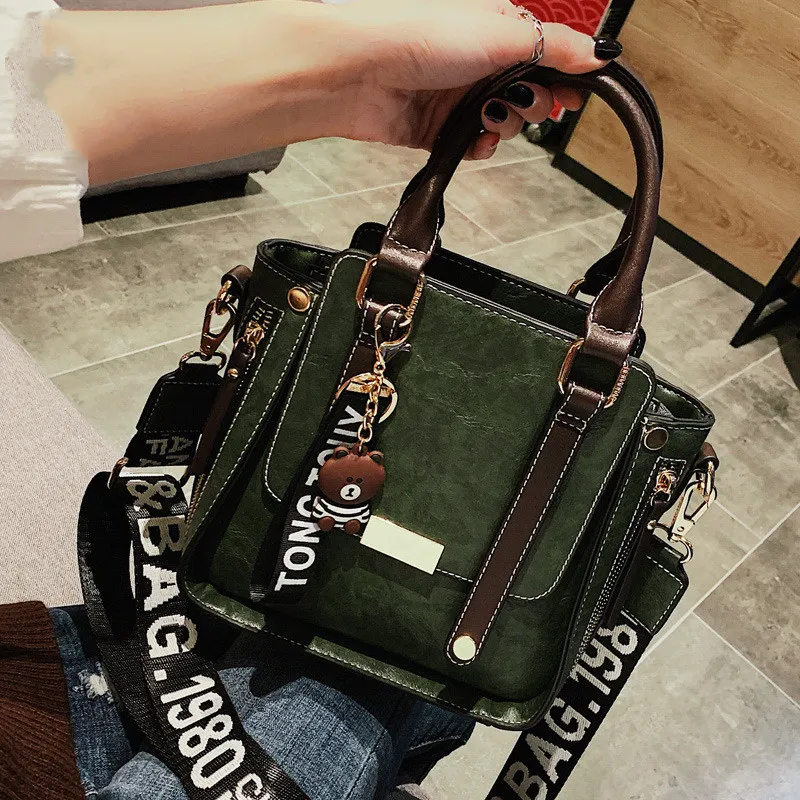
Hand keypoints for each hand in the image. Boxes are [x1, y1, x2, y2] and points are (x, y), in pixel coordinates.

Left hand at [332, 0, 614, 157]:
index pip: (546, 56)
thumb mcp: (502, 34)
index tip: (575, 96)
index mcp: (497, 28)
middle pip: (529, 95)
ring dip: (504, 127)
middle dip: (533, 106)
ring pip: (503, 124)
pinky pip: (474, 146)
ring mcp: (457, 96)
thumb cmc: (417, 35)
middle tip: (525, 105)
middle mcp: (478, 61)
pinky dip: (480, 147)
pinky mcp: (438, 128)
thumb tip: (599, 54)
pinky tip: (475, 139)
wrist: (361, 72)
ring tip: (489, 118)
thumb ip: (555, 47)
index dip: (564, 78)